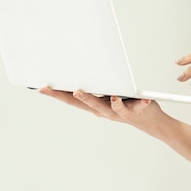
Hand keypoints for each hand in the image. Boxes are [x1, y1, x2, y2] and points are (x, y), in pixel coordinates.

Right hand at [38, 88, 162, 130]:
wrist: (148, 120)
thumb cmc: (124, 104)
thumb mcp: (105, 95)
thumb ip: (94, 87)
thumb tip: (79, 70)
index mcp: (94, 105)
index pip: (72, 100)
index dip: (57, 95)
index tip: (42, 88)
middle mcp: (104, 111)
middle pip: (90, 104)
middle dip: (81, 97)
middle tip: (74, 90)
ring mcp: (120, 112)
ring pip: (113, 107)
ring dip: (111, 103)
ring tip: (112, 97)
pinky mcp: (136, 111)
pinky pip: (137, 107)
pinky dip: (140, 103)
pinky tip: (144, 100)